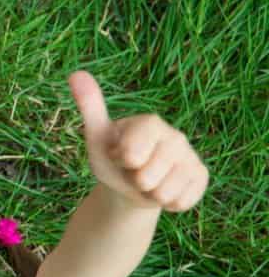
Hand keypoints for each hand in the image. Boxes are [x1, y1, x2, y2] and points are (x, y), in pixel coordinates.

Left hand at [70, 72, 207, 211]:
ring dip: (150, 193)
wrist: (131, 185)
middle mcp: (176, 137)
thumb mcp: (96, 136)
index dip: (121, 161)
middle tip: (134, 170)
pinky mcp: (201, 177)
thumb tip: (75, 73)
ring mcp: (191, 157)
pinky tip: (164, 188)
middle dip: (134, 180)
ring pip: (164, 193)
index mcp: (151, 123)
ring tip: (148, 181)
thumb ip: (90, 107)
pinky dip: (166, 203)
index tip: (120, 155)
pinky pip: (180, 202)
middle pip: (146, 178)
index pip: (131, 155)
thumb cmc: (112, 157)